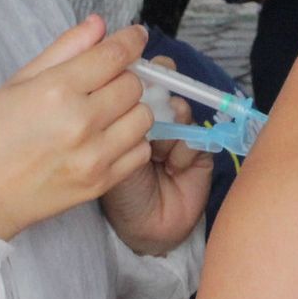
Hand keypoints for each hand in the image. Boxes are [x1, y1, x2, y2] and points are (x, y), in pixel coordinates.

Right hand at [0, 18, 153, 240]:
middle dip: (125, 76)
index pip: (114, 54)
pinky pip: (141, 151)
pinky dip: (132, 140)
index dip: (131, 40)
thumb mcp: (18, 82)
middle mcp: (80, 121)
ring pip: (144, 117)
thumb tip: (100, 23)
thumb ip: (64, 49)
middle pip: (134, 85)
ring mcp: (94, 155)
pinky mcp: (101, 182)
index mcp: (56, 90)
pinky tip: (109, 138)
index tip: (136, 36)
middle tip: (106, 82)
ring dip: (131, 109)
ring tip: (107, 112)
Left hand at [100, 58, 211, 255]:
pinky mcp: (198, 151)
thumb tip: (117, 70)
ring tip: (157, 152)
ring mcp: (175, 134)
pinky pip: (195, 135)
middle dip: (156, 94)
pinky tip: (171, 168)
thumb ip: (105, 110)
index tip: (135, 73)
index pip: (133, 76)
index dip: (138, 71)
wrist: (142, 228)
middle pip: (162, 86)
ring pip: (178, 109)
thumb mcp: (99, 147)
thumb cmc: (114, 192)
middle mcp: (151, 119)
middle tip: (149, 110)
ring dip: (168, 127)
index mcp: (122, 113)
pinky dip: (183, 150)